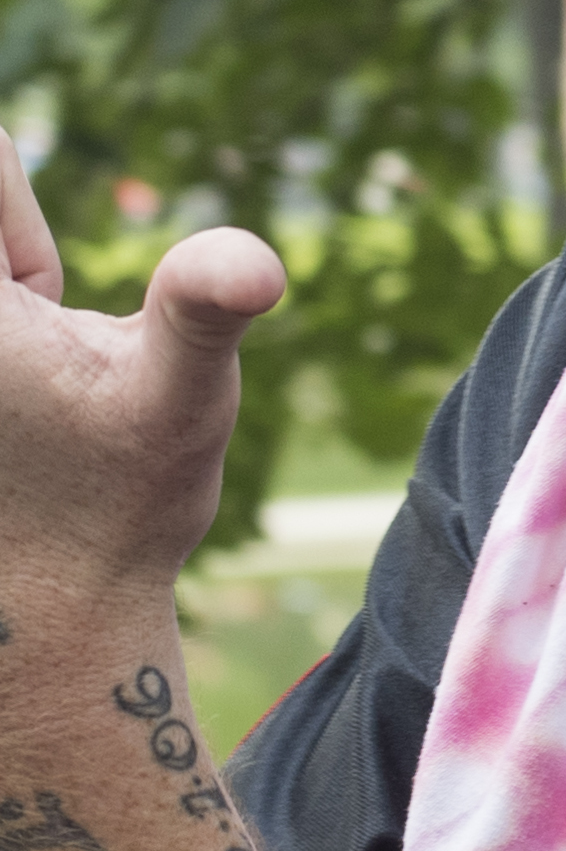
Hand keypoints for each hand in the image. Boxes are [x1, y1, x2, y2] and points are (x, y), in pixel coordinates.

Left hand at [0, 129, 284, 613]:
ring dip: (10, 302)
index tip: (41, 309)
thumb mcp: (181, 393)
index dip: (20, 229)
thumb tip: (255, 263)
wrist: (52, 622)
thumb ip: (206, 305)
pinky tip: (19, 409)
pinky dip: (14, 337)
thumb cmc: (117, 505)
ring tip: (28, 387)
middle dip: (12, 262)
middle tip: (36, 349)